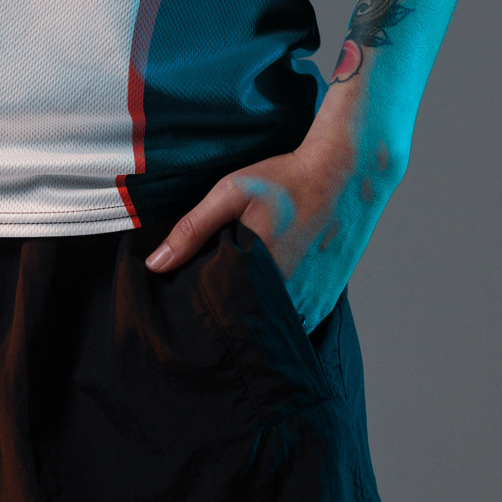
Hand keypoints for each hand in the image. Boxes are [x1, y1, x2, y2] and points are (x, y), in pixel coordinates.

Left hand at [144, 132, 403, 334]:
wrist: (346, 172)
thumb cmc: (285, 179)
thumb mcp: (231, 192)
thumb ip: (192, 229)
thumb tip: (155, 265)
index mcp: (259, 276)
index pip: (220, 318)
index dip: (204, 315)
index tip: (190, 310)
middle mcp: (288, 300)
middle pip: (246, 327)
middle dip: (228, 321)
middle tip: (210, 308)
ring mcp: (312, 304)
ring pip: (272, 329)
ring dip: (255, 321)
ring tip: (239, 300)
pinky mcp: (327, 301)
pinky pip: (296, 323)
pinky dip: (280, 317)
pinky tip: (267, 295)